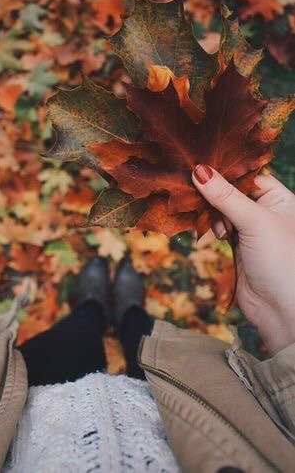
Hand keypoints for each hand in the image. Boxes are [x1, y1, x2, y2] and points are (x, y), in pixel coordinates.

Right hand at [192, 164, 294, 354]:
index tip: (198, 164)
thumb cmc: (281, 260)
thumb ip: (226, 196)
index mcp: (279, 199)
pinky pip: (219, 227)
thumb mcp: (254, 221)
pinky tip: (206, 229)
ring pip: (223, 210)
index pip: (247, 175)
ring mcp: (251, 229)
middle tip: (190, 188)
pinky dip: (210, 226)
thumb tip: (199, 170)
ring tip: (202, 215)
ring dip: (210, 211)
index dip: (225, 170)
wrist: (281, 308)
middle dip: (213, 192)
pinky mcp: (238, 246)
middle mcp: (266, 211)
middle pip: (232, 192)